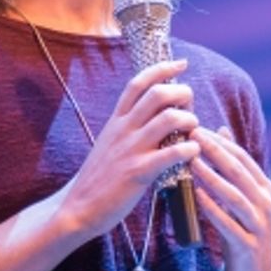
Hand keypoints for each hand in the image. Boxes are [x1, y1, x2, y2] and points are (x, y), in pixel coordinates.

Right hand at [58, 58, 199, 237]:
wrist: (76, 207)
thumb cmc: (99, 177)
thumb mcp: (109, 142)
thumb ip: (128, 127)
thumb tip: (154, 114)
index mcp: (116, 121)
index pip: (138, 83)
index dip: (162, 69)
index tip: (181, 64)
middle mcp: (123, 129)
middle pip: (157, 94)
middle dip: (182, 93)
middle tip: (190, 106)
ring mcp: (130, 150)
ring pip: (168, 118)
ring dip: (189, 119)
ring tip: (194, 131)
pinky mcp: (138, 172)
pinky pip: (171, 153)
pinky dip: (190, 148)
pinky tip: (193, 152)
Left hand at [190, 125, 270, 270]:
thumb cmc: (243, 229)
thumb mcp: (241, 196)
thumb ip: (234, 165)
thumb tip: (222, 131)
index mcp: (264, 188)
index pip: (242, 158)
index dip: (220, 142)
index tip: (197, 129)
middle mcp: (265, 203)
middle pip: (238, 172)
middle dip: (215, 153)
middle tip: (193, 137)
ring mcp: (259, 224)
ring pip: (234, 196)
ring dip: (212, 177)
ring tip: (192, 162)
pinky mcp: (248, 245)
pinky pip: (228, 224)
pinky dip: (212, 209)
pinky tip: (197, 196)